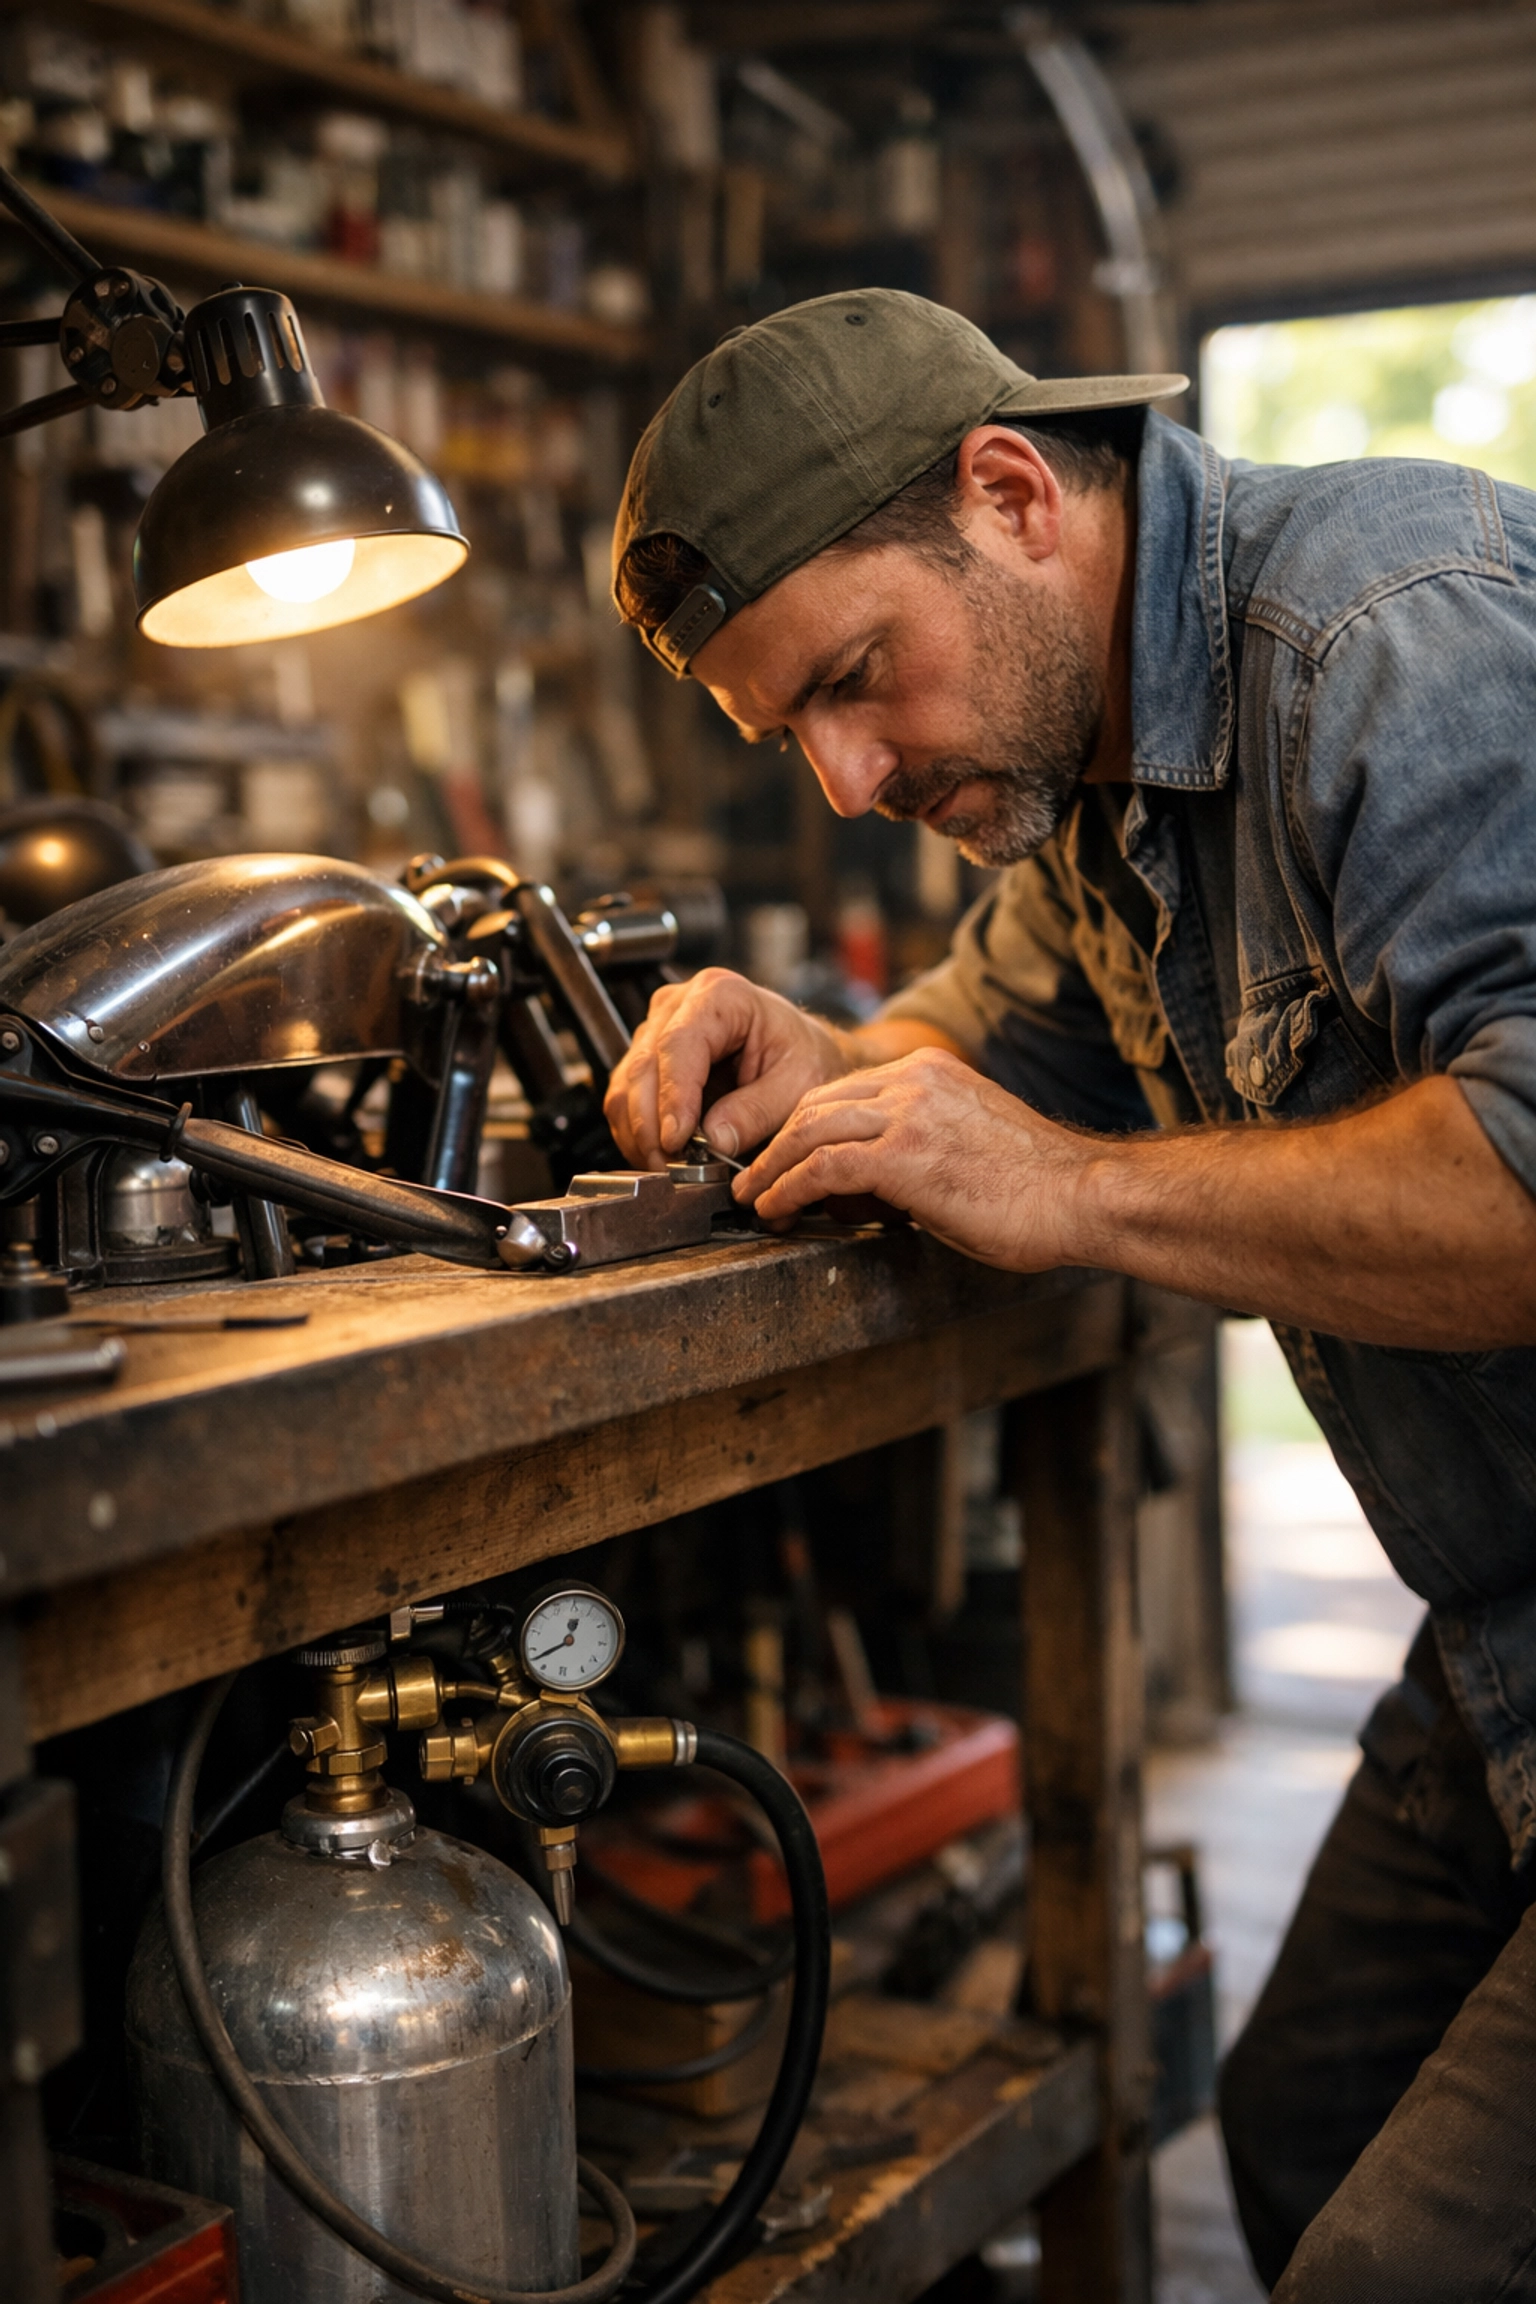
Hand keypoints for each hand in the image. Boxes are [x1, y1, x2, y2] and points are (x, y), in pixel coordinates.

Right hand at [604, 968, 851, 1169]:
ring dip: (642, 1136)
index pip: (678, 1045)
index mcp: (720, 995)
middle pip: (643, 1068)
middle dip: (653, 1127)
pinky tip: (664, 1156)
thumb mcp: (799, 1084)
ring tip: (672, 1169)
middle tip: (674, 1169)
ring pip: (626, 1088)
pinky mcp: (646, 1060)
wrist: (798, 1052)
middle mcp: (678, 1006)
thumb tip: (715, 1140)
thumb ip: (758, 1111)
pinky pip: (626, 1102)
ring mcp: (655, 1031)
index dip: (673, 1097)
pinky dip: (639, 1135)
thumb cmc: (802, 1056)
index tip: (677, 1140)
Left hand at [733, 1046, 1090, 1269]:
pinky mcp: (902, 1156)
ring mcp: (907, 1115)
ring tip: (753, 1196)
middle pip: (815, 1103)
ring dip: (770, 1167)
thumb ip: (921, 1143)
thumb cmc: (1038, 1186)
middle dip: (775, 1141)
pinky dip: (788, 1188)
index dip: (804, 1127)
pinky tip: (777, 1208)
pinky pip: (822, 1167)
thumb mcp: (969, 1141)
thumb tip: (879, 1183)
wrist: (1081, 1195)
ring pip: (808, 1128)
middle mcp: (913, 1082)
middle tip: (752, 1175)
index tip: (785, 1156)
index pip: (844, 1092)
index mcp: (930, 1074)